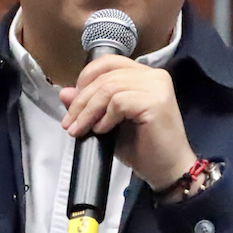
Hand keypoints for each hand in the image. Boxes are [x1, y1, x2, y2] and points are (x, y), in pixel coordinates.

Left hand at [59, 56, 196, 191]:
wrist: (168, 170)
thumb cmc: (143, 148)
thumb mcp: (108, 123)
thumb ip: (90, 106)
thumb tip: (64, 92)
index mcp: (144, 75)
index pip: (108, 62)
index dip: (86, 78)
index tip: (73, 104)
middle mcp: (153, 75)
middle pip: (105, 76)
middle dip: (81, 101)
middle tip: (69, 124)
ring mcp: (157, 86)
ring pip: (108, 88)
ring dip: (88, 111)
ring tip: (80, 130)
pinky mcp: (156, 102)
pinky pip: (119, 102)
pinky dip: (105, 117)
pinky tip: (102, 130)